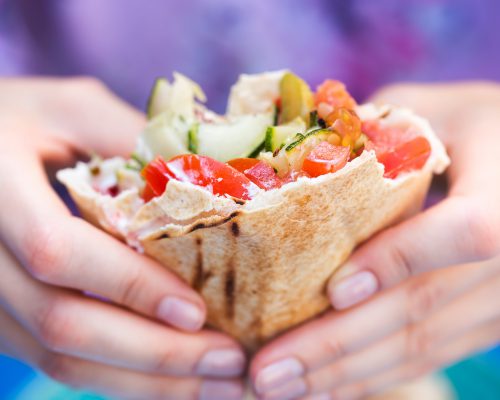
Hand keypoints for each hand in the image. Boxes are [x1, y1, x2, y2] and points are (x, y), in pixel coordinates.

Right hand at [0, 78, 243, 399]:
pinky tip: (171, 380)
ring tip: (217, 384)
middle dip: (154, 354)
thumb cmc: (24, 117)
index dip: (130, 287)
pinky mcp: (6, 318)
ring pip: (60, 359)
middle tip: (229, 362)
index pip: (57, 251)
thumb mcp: (75, 108)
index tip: (198, 312)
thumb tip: (216, 187)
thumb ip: (134, 142)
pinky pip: (59, 361)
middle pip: (62, 324)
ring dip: (144, 382)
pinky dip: (120, 379)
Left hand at [249, 82, 499, 399]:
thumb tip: (297, 159)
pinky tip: (328, 387)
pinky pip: (431, 355)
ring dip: (347, 374)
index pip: (464, 232)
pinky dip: (375, 375)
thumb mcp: (436, 109)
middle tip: (267, 370)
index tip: (333, 290)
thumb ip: (375, 130)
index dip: (397, 261)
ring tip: (282, 388)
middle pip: (423, 309)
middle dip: (338, 345)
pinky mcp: (487, 323)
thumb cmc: (482, 126)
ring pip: (423, 346)